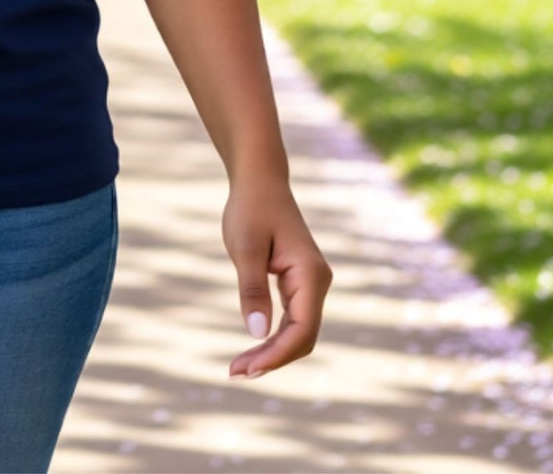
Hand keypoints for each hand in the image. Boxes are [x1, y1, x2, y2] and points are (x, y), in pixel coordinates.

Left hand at [221, 174, 331, 378]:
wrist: (260, 180)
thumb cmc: (250, 209)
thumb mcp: (244, 248)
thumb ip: (252, 290)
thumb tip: (256, 333)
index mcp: (310, 274)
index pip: (301, 330)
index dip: (276, 354)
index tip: (247, 369)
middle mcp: (317, 282)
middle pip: (302, 336)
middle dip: (272, 358)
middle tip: (235, 373)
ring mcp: (310, 283)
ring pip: (298, 331)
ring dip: (272, 351)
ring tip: (239, 367)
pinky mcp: (299, 282)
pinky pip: (292, 319)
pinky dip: (273, 335)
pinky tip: (253, 347)